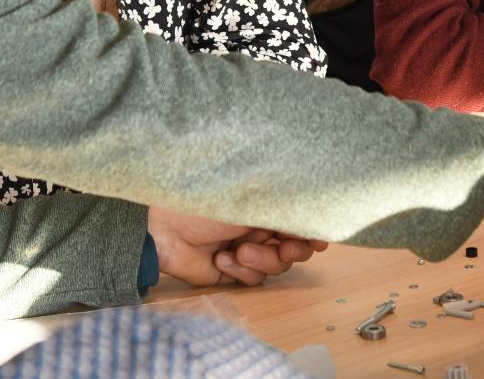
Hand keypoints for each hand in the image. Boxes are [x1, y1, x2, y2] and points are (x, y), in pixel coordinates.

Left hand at [147, 207, 327, 286]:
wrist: (164, 227)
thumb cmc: (206, 202)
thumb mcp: (252, 203)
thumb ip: (286, 212)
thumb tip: (316, 224)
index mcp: (264, 206)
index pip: (298, 222)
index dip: (312, 233)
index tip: (320, 239)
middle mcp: (258, 228)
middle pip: (293, 249)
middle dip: (290, 251)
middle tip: (284, 249)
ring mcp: (245, 250)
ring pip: (274, 268)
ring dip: (260, 261)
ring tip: (239, 251)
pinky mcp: (230, 271)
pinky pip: (251, 280)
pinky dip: (239, 271)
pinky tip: (220, 258)